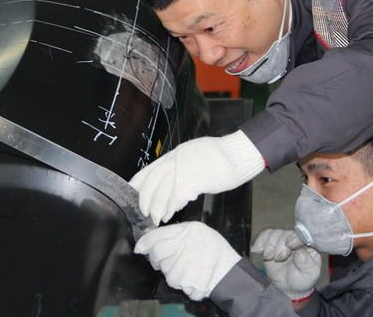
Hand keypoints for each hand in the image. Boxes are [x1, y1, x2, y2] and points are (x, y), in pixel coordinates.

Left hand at [129, 130, 263, 225]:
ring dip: (158, 207)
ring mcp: (185, 168)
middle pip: (153, 181)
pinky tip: (170, 215)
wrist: (240, 153)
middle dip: (146, 199)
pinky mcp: (194, 179)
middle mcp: (177, 159)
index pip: (150, 169)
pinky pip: (176, 197)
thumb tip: (177, 181)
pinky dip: (171, 208)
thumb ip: (184, 168)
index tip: (132, 194)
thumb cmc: (224, 157)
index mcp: (176, 154)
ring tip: (157, 219)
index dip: (138, 183)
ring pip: (162, 190)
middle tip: (146, 213)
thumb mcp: (198, 157)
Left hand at [135, 221, 241, 300]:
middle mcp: (183, 246)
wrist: (230, 270)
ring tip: (187, 267)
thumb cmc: (215, 249)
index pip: (157, 236)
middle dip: (156, 259)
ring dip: (171, 271)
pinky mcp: (186, 281)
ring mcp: (184, 265)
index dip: (145, 242)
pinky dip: (181, 282)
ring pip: (165, 271)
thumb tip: (152, 241)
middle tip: (162, 261)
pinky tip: (191, 276)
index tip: (140, 248)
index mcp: (187, 231)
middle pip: (157, 254)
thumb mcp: (199, 231)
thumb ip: (178, 233)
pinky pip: (175, 282)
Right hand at [251, 229, 320, 299]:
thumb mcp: (309, 273)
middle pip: (286, 234)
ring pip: (275, 234)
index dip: (295, 238)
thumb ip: (306, 262)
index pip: (302, 236)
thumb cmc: (302, 279)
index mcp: (308, 245)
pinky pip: (265, 235)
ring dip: (270, 245)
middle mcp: (296, 240)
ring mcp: (283, 240)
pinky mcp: (271, 243)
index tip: (289, 244)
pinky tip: (257, 250)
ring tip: (269, 257)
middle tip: (279, 258)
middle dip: (280, 245)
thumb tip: (299, 251)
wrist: (288, 287)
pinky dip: (260, 241)